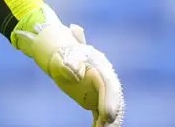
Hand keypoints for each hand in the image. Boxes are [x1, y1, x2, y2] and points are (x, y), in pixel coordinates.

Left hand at [12, 6, 124, 126]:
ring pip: (109, 108)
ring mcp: (101, 90)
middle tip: (106, 126)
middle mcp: (105, 79)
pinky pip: (100, 113)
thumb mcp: (65, 56)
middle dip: (111, 114)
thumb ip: (70, 62)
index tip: (107, 115)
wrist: (61, 56)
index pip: (110, 86)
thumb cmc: (63, 54)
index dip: (110, 101)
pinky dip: (100, 123)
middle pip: (113, 99)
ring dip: (108, 122)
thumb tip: (75, 71)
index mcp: (101, 67)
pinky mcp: (95, 99)